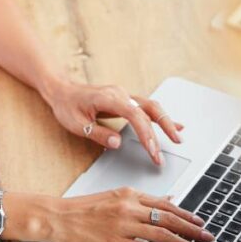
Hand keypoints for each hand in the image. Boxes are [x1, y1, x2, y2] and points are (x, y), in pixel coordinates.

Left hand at [42, 79, 184, 165]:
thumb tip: (118, 143)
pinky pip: (146, 108)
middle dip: (162, 129)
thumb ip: (98, 133)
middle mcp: (120, 94)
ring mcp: (124, 95)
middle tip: (167, 151)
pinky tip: (174, 124)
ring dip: (166, 122)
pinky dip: (160, 117)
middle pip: (149, 109)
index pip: (134, 115)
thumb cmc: (67, 106)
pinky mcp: (125, 100)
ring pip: (151, 107)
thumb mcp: (76, 123)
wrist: (62, 90)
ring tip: (178, 138)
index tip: (152, 150)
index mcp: (109, 98)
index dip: (146, 133)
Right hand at [45, 187, 212, 241]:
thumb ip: (139, 200)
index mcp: (128, 194)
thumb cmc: (81, 209)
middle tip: (207, 237)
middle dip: (192, 229)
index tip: (200, 221)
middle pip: (169, 218)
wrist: (57, 217)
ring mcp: (123, 224)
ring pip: (163, 234)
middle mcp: (129, 206)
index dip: (186, 214)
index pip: (165, 204)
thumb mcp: (113, 196)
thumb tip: (166, 199)